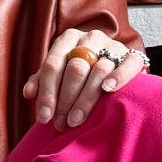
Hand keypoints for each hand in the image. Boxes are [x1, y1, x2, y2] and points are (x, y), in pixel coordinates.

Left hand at [23, 28, 146, 129]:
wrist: (116, 66)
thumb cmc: (82, 73)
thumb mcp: (60, 74)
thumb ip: (43, 81)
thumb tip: (29, 93)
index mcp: (68, 39)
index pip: (53, 64)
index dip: (47, 92)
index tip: (44, 117)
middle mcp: (90, 38)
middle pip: (75, 68)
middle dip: (65, 99)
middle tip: (61, 123)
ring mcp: (113, 45)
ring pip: (98, 70)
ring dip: (85, 98)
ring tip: (76, 119)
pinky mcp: (133, 55)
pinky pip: (128, 64)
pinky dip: (118, 77)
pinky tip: (107, 90)